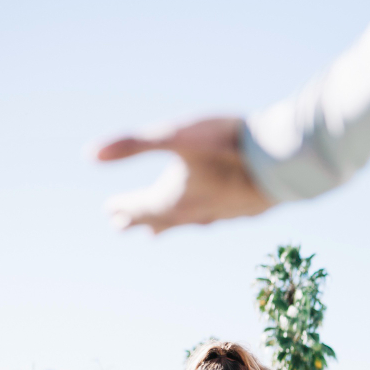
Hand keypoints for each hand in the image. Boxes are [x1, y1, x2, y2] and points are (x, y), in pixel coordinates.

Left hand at [95, 117, 272, 233]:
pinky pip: (212, 219)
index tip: (108, 210)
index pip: (139, 206)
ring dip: (168, 226)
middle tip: (121, 228)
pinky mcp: (241, 211)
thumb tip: (89, 154)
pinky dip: (200, 220)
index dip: (122, 206)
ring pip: (186, 223)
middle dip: (140, 221)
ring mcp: (218, 214)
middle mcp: (193, 212)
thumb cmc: (227, 147)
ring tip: (158, 233)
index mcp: (172, 198)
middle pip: (159, 219)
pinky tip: (208, 217)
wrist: (280, 165)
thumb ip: (133, 144)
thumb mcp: (175, 137)